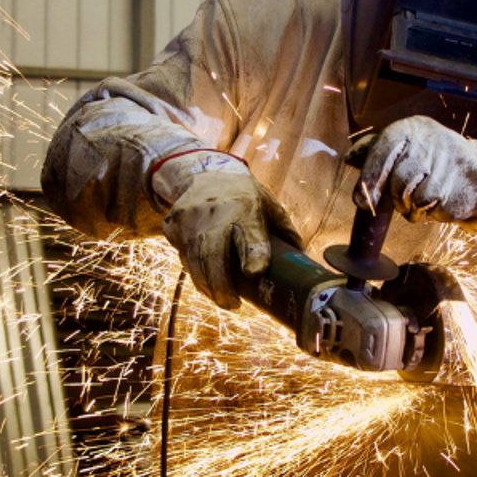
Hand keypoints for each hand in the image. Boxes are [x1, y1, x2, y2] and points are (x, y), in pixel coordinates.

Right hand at [161, 171, 295, 308]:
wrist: (203, 171)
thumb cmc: (243, 194)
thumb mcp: (268, 203)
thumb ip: (284, 229)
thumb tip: (302, 258)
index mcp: (245, 207)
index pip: (249, 232)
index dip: (252, 251)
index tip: (255, 270)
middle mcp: (215, 212)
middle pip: (213, 255)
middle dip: (222, 286)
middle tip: (232, 305)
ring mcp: (190, 219)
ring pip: (194, 262)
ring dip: (207, 286)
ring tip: (221, 298)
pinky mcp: (174, 225)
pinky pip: (182, 256)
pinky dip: (194, 272)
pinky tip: (204, 279)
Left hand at [351, 117, 476, 225]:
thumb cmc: (428, 155)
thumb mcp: (402, 145)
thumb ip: (374, 152)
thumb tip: (349, 158)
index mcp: (412, 129)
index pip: (384, 151)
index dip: (370, 178)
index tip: (361, 201)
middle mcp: (433, 141)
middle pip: (400, 182)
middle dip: (397, 199)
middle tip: (402, 201)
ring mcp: (455, 162)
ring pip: (420, 200)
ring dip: (416, 209)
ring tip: (424, 199)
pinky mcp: (472, 184)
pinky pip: (442, 211)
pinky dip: (437, 213)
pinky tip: (444, 199)